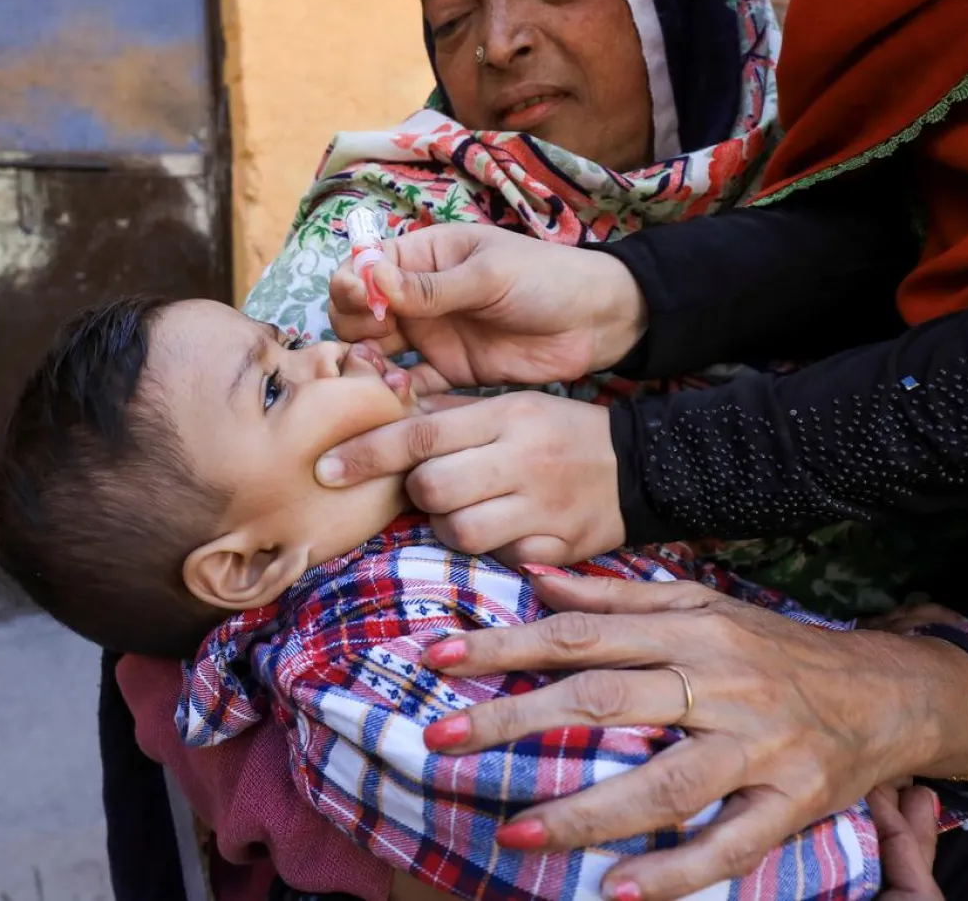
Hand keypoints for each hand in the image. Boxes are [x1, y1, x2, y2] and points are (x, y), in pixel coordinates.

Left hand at [317, 391, 625, 565]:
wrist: (642, 466)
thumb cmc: (560, 433)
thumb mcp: (512, 406)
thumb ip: (451, 417)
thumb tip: (382, 409)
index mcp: (506, 415)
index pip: (421, 434)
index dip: (366, 453)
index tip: (325, 468)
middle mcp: (523, 458)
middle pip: (433, 487)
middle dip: (416, 494)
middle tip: (428, 491)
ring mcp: (543, 506)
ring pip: (459, 531)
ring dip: (446, 527)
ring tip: (463, 514)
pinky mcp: (559, 547)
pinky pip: (499, 560)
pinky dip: (489, 552)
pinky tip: (500, 534)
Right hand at [328, 223, 645, 387]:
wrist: (597, 321)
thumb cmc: (546, 278)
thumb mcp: (488, 275)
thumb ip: (432, 287)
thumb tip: (372, 279)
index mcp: (424, 256)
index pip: (365, 267)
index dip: (352, 285)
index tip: (360, 301)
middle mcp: (418, 296)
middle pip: (359, 314)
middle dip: (356, 330)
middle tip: (376, 343)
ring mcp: (432, 335)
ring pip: (378, 352)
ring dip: (371, 366)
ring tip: (384, 378)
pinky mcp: (450, 371)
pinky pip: (412, 387)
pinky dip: (399, 397)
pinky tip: (401, 404)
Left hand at [417, 576, 967, 900]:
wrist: (893, 692)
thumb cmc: (777, 647)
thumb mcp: (703, 604)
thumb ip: (617, 595)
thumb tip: (534, 576)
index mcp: (691, 628)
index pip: (581, 633)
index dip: (505, 644)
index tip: (435, 656)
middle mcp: (720, 681)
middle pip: (605, 699)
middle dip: (516, 719)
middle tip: (439, 741)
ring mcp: (758, 746)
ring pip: (663, 783)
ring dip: (584, 812)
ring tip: (512, 833)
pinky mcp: (791, 802)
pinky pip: (727, 844)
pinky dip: (673, 872)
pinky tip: (616, 891)